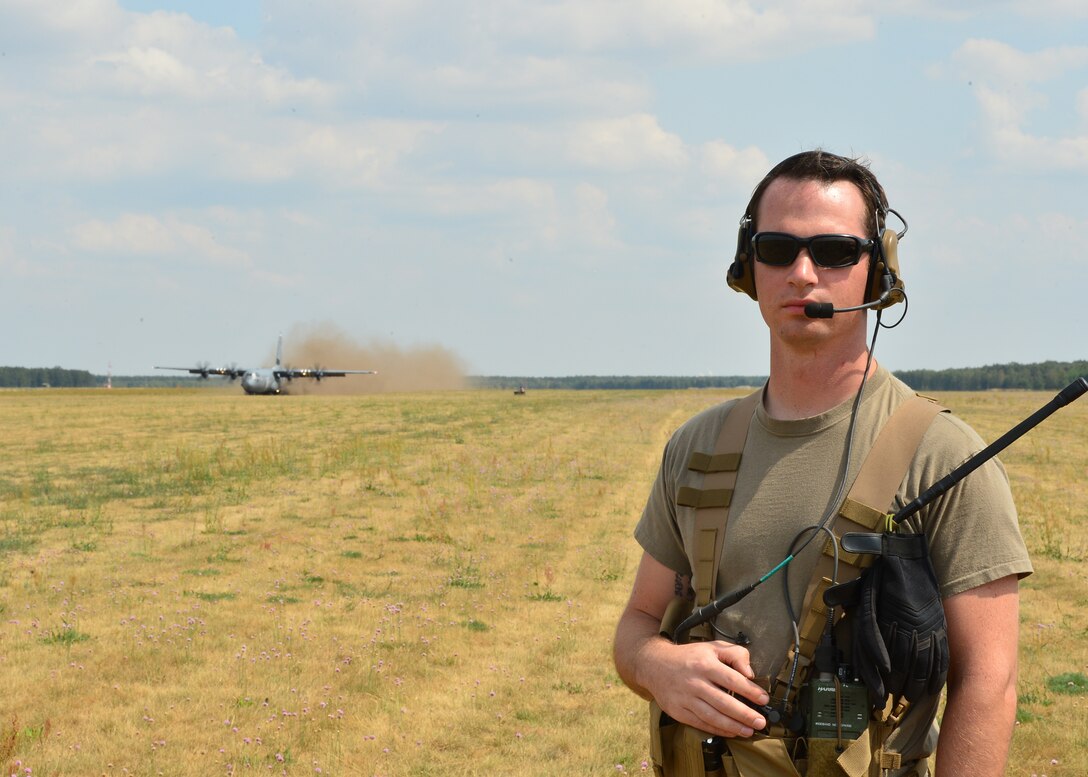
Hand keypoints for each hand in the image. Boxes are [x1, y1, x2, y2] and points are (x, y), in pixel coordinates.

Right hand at [640, 638, 770, 737]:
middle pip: (724, 702)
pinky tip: (731, 732)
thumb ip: (735, 654)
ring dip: (733, 726)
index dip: (750, 691)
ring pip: (712, 716)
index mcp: (704, 664)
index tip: (763, 699)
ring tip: (749, 731)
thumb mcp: (712, 647)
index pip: (732, 679)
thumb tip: (750, 672)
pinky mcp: (678, 711)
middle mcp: (694, 682)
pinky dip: (717, 729)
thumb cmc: (689, 657)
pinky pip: (700, 723)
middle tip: (760, 722)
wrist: (655, 664)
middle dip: (745, 714)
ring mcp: (685, 698)